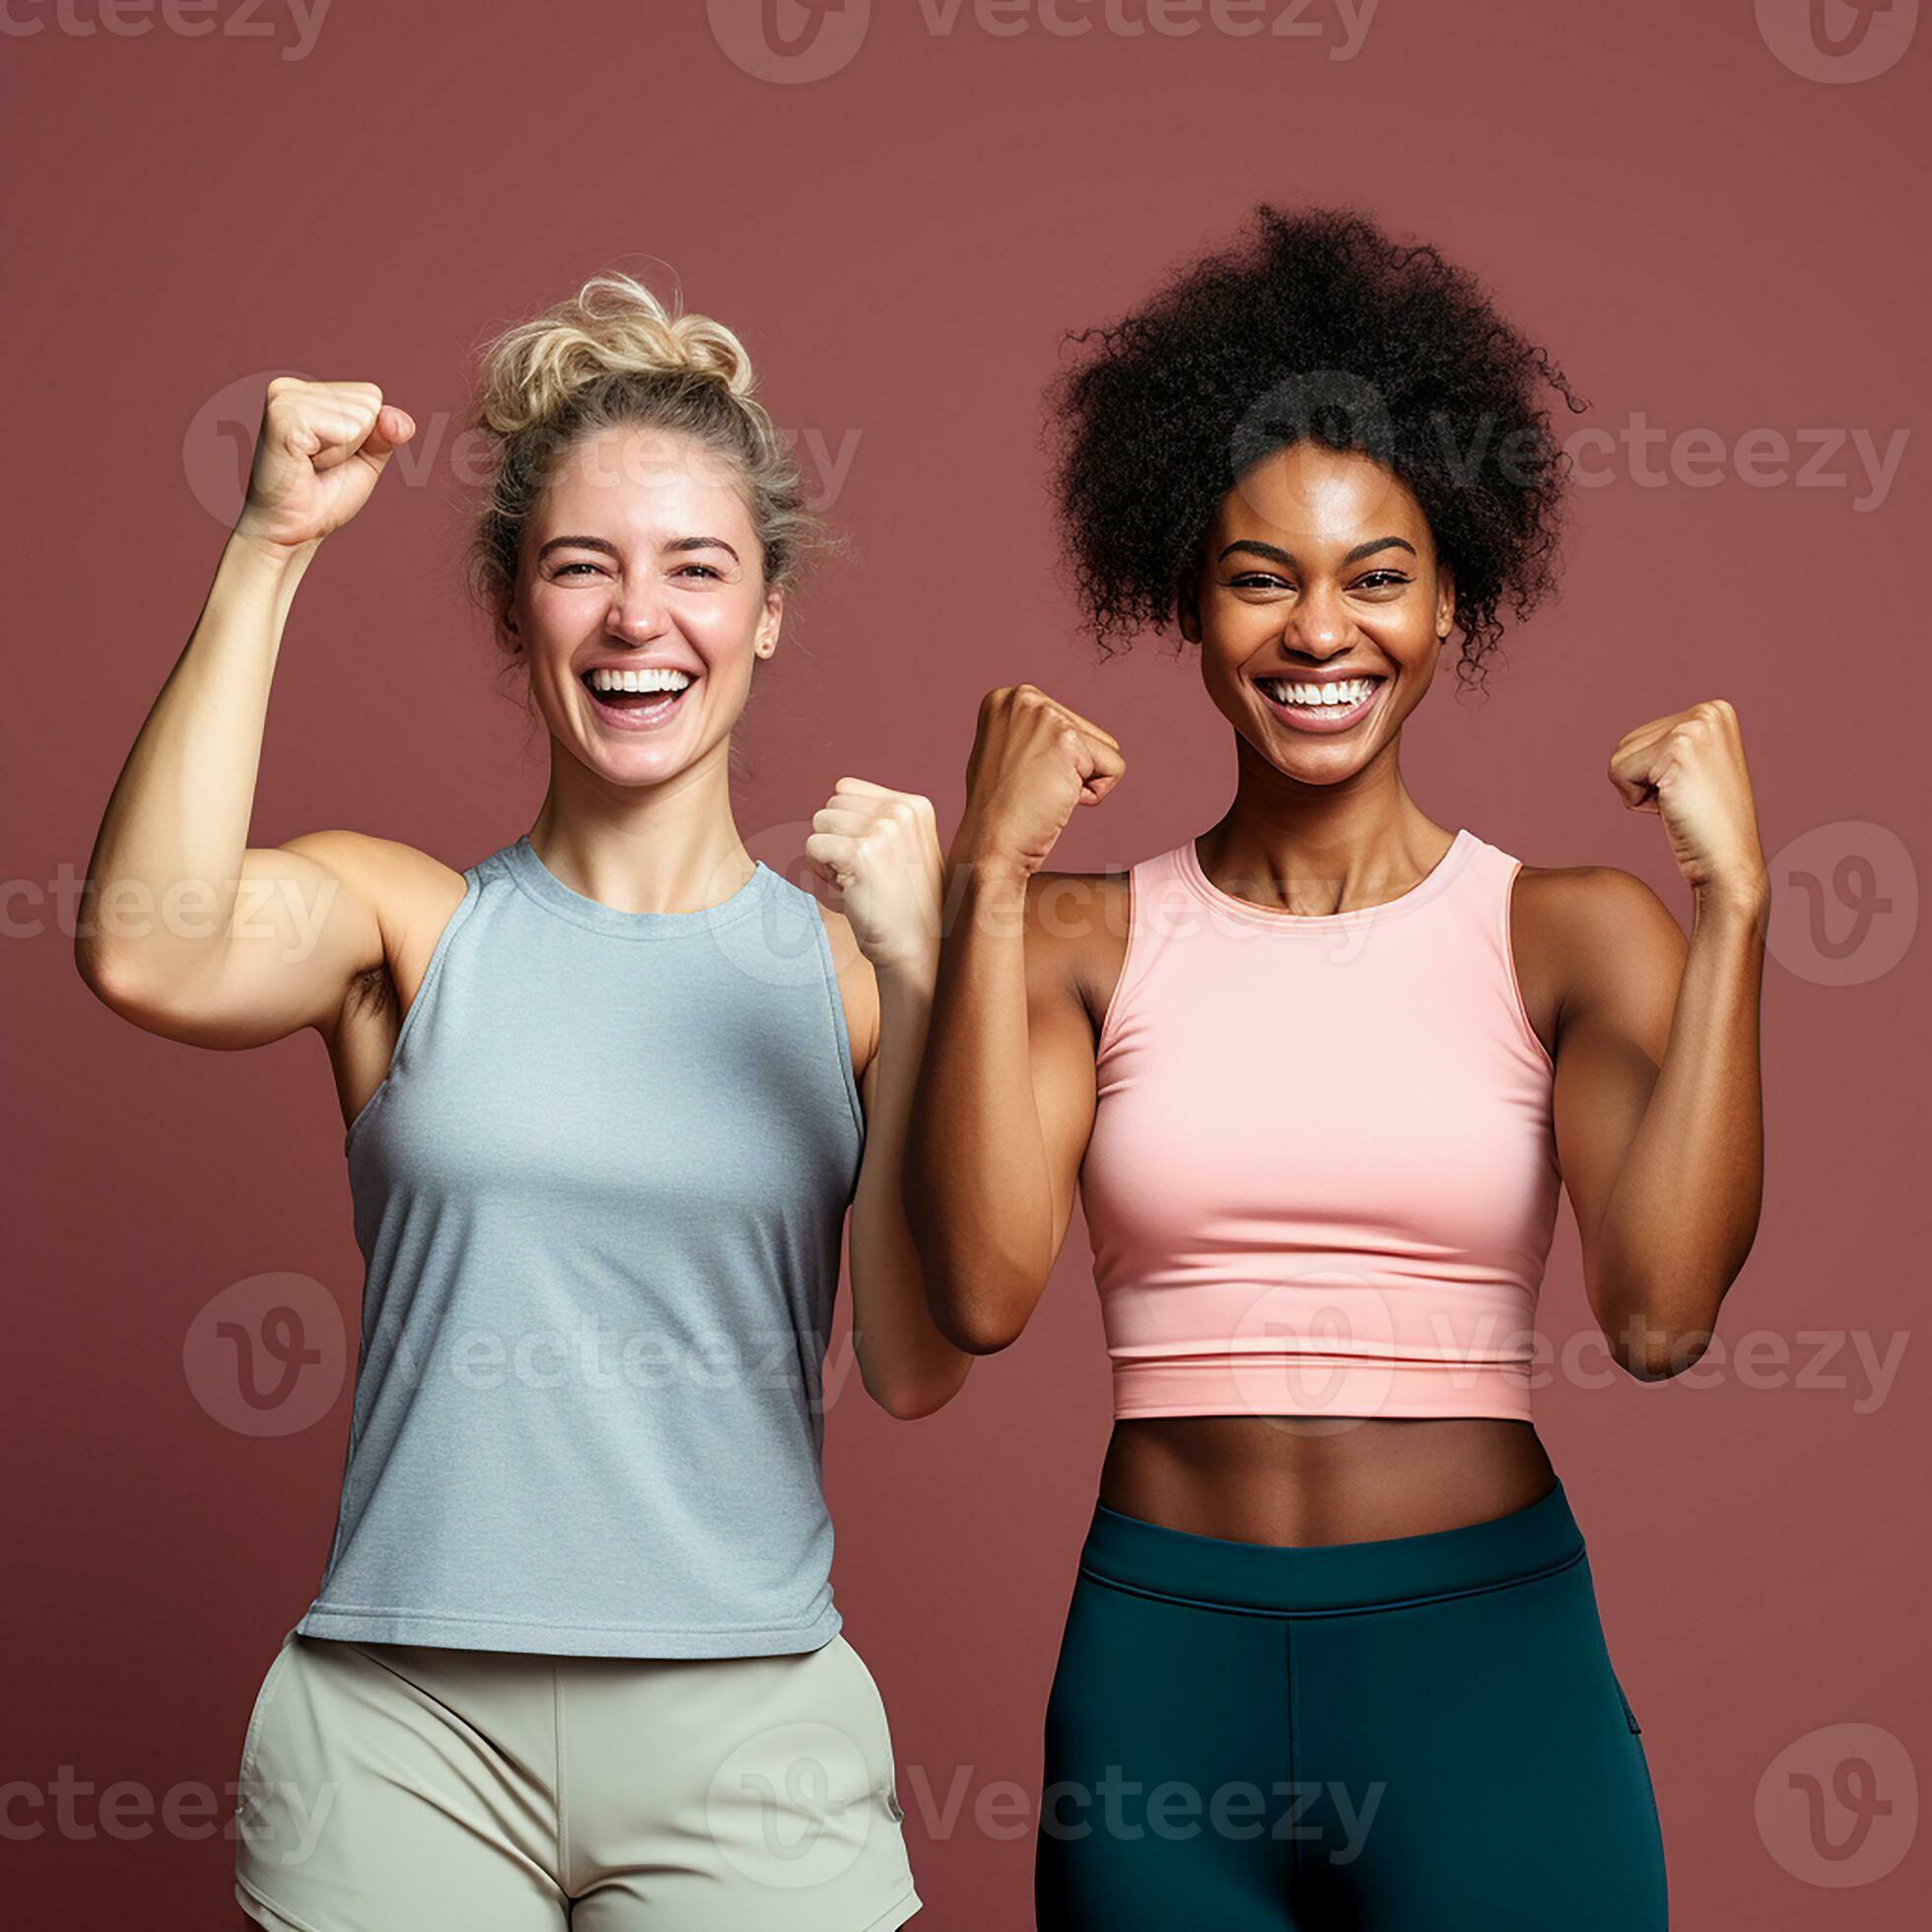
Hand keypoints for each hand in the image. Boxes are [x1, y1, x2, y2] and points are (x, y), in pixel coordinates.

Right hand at [232, 377, 414, 551]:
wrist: (291, 531)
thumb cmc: (323, 495)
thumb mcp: (366, 459)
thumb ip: (387, 433)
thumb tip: (398, 419)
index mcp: (306, 390)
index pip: (372, 396)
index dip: (365, 437)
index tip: (330, 457)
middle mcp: (290, 386)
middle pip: (369, 404)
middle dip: (356, 444)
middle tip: (318, 465)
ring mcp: (283, 397)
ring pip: (360, 417)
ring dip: (342, 452)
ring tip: (310, 464)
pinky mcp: (283, 416)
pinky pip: (343, 431)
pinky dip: (334, 456)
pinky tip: (304, 463)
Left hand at [805, 779, 943, 973]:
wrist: (916, 948)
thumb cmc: (906, 903)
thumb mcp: (908, 846)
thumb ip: (882, 816)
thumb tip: (837, 790)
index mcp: (915, 804)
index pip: (846, 789)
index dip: (846, 825)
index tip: (868, 856)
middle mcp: (901, 810)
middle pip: (829, 805)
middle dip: (835, 839)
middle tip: (861, 873)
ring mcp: (882, 830)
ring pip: (818, 824)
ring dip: (827, 855)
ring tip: (855, 881)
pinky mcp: (860, 853)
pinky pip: (812, 847)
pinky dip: (819, 872)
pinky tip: (846, 890)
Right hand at [952, 684, 1125, 879]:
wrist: (989, 846)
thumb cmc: (997, 813)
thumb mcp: (1005, 755)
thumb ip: (1030, 736)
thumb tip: (1054, 739)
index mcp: (1006, 699)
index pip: (1068, 724)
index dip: (1053, 763)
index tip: (1022, 780)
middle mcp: (1022, 697)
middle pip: (1088, 733)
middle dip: (1071, 769)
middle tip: (1033, 790)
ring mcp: (1044, 715)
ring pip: (1103, 749)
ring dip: (1082, 781)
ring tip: (1043, 794)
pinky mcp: (1067, 739)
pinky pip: (1114, 768)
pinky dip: (1095, 794)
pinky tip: (1056, 800)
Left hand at [1608, 699, 1766, 907]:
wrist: (1729, 862)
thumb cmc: (1706, 824)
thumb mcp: (1694, 769)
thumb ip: (1672, 744)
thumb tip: (1636, 740)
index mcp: (1715, 711)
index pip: (1642, 737)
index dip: (1653, 774)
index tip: (1689, 792)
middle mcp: (1709, 711)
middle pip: (1628, 743)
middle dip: (1643, 780)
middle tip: (1683, 801)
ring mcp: (1695, 727)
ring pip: (1619, 758)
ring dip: (1638, 791)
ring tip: (1679, 804)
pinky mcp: (1677, 750)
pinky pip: (1618, 773)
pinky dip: (1634, 800)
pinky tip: (1671, 809)